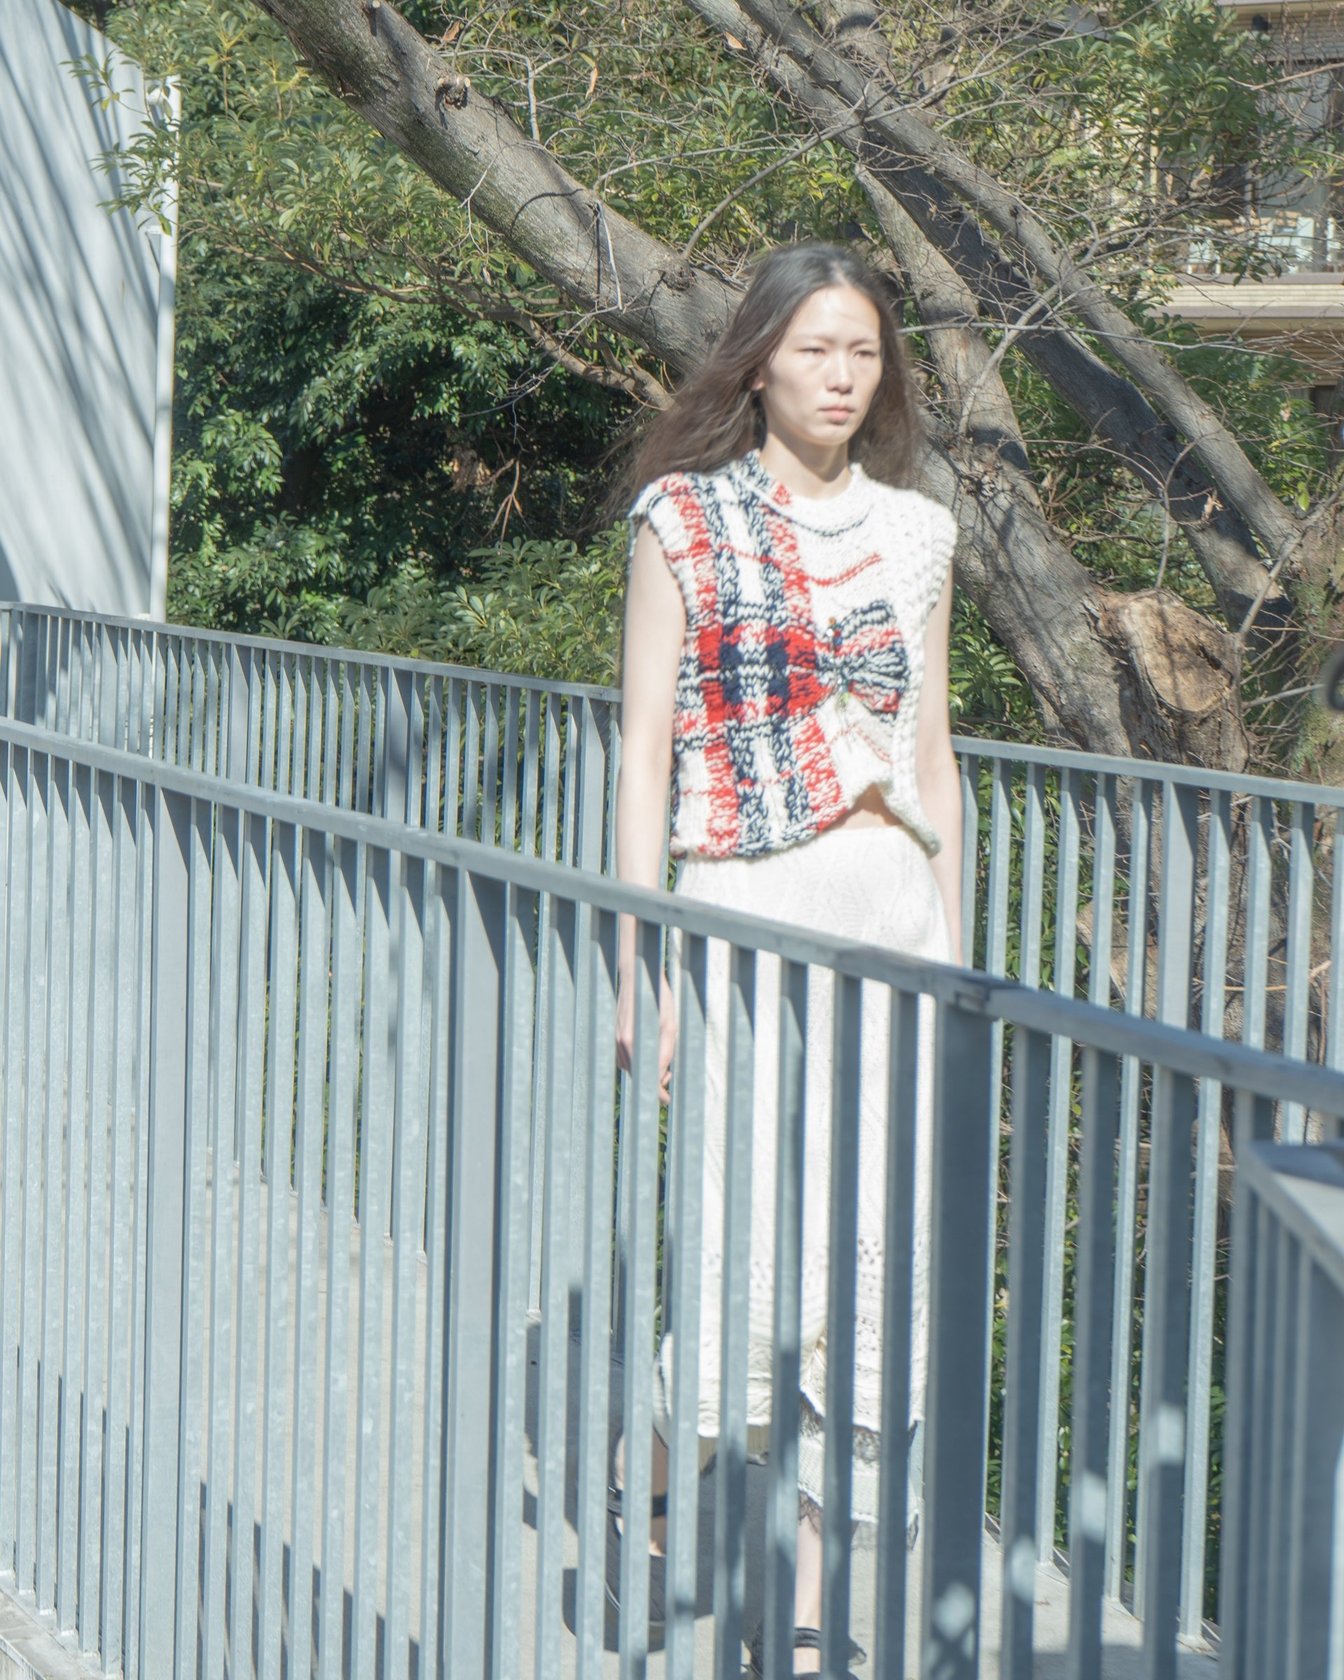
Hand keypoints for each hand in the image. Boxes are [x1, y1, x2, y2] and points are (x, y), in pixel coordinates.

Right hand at [616, 970, 677, 1103]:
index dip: (656, 1092)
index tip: (666, 1100)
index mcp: (632, 1043)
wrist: (637, 976)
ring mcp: (615, 1040)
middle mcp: (620, 1044)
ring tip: (663, 1065)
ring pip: (631, 1067)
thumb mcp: (668, 1024)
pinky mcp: (615, 1035)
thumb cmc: (656, 998)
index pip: (644, 1077)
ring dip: (646, 1070)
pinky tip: (649, 1053)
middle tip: (670, 1077)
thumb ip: (665, 1051)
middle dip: (654, 1080)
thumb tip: (662, 1074)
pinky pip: (625, 1058)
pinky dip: (637, 1061)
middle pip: (637, 1074)